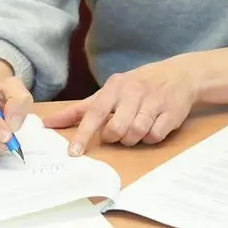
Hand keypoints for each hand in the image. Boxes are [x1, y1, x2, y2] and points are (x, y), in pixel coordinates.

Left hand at [44, 57, 198, 155]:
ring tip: (134, 129)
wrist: (179, 75)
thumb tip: (48, 122)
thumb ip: (79, 110)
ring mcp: (154, 102)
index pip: (94, 112)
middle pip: (117, 128)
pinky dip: (151, 137)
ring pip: (136, 133)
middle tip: (117, 131)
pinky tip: (151, 127)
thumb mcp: (108, 92)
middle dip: (114, 137)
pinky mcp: (172, 113)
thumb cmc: (136, 86)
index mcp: (114, 87)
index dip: (83, 134)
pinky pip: (155, 136)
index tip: (74, 152)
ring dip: (132, 138)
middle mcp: (133, 92)